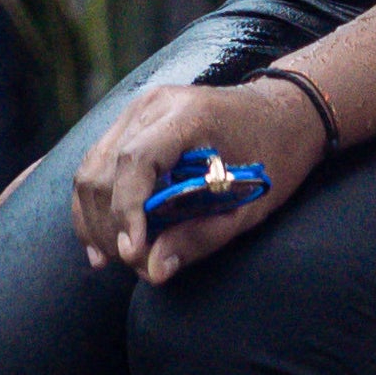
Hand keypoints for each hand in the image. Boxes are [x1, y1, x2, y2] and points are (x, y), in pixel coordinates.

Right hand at [71, 68, 326, 281]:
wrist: (284, 111)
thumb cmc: (276, 155)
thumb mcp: (251, 202)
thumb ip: (202, 236)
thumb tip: (152, 269)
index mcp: (189, 114)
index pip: (136, 161)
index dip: (126, 211)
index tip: (133, 253)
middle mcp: (154, 105)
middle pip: (105, 171)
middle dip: (112, 228)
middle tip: (136, 266)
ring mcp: (137, 110)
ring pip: (90, 171)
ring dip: (96, 222)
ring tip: (118, 259)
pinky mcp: (130, 122)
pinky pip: (95, 166)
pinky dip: (93, 208)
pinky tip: (101, 246)